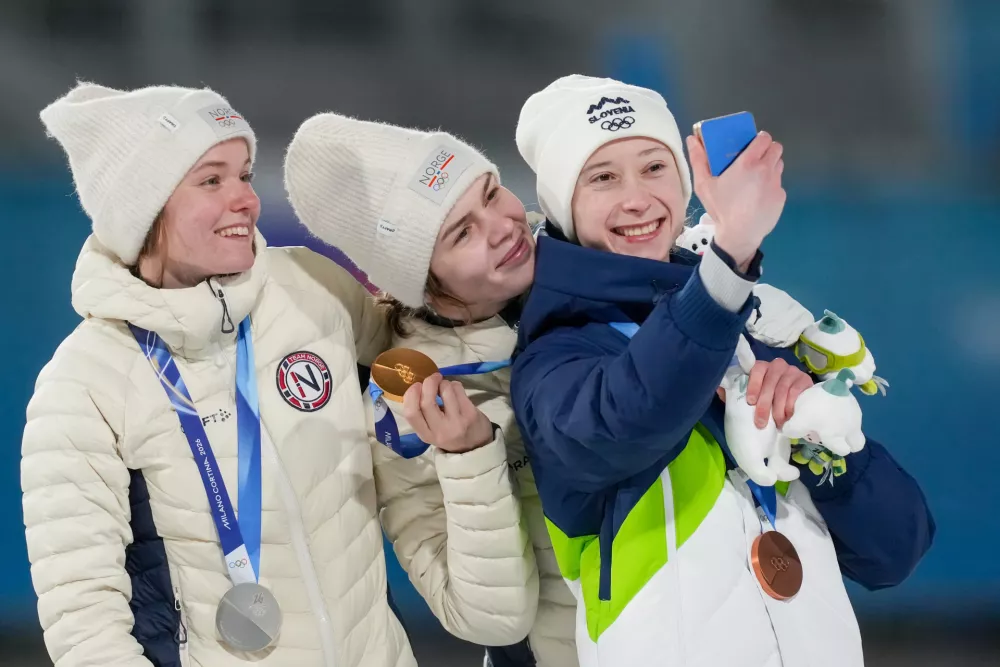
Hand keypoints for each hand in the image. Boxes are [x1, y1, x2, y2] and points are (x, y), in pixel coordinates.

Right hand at [402, 373, 493, 452]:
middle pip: (427, 401)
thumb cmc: (450, 434)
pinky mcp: (471, 413)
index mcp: (426, 435)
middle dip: (428, 384)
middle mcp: (440, 431)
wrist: (477, 446)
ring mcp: (457, 422)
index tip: (416, 386)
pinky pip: (459, 389)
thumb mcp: (431, 432)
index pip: (411, 413)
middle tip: (432, 378)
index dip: (411, 395)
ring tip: (445, 385)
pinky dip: (454, 384)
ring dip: (443, 382)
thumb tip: (419, 387)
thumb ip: (422, 415)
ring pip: (445, 391)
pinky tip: (455, 390)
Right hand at [686, 132, 785, 266]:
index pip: (764, 138)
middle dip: (767, 150)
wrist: (739, 234)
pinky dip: (770, 185)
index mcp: (749, 162)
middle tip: (755, 159)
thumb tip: (692, 139)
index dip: (760, 139)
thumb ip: (698, 160)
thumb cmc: (721, 208)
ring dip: (770, 166)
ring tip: (756, 177)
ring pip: (778, 165)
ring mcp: (776, 183)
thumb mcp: (704, 185)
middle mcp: (766, 169)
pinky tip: (758, 196)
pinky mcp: (781, 197)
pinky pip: (778, 184)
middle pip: (776, 149)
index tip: (752, 145)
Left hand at [745, 359, 813, 429]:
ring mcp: (792, 371)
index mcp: (763, 366)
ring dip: (778, 409)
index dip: (754, 385)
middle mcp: (778, 365)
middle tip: (761, 422)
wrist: (797, 397)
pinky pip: (795, 392)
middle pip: (770, 383)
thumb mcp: (759, 394)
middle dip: (764, 404)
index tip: (751, 401)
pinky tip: (787, 416)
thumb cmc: (772, 397)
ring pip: (782, 389)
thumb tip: (732, 404)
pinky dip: (789, 406)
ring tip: (777, 422)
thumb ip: (749, 396)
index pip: (757, 370)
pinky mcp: (805, 379)